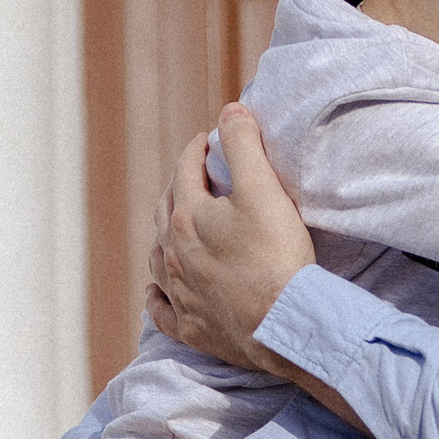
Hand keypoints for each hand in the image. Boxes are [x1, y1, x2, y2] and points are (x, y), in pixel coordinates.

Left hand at [148, 108, 313, 371]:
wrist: (284, 324)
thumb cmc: (276, 256)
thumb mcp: (264, 188)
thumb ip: (244, 144)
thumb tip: (230, 110)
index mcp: (186, 216)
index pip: (186, 169)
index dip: (198, 149)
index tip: (210, 141)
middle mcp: (172, 255)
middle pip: (166, 211)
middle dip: (179, 187)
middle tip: (196, 178)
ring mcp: (180, 295)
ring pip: (157, 259)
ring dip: (163, 238)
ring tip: (173, 230)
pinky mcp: (191, 328)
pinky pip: (161, 311)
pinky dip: (156, 298)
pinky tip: (154, 292)